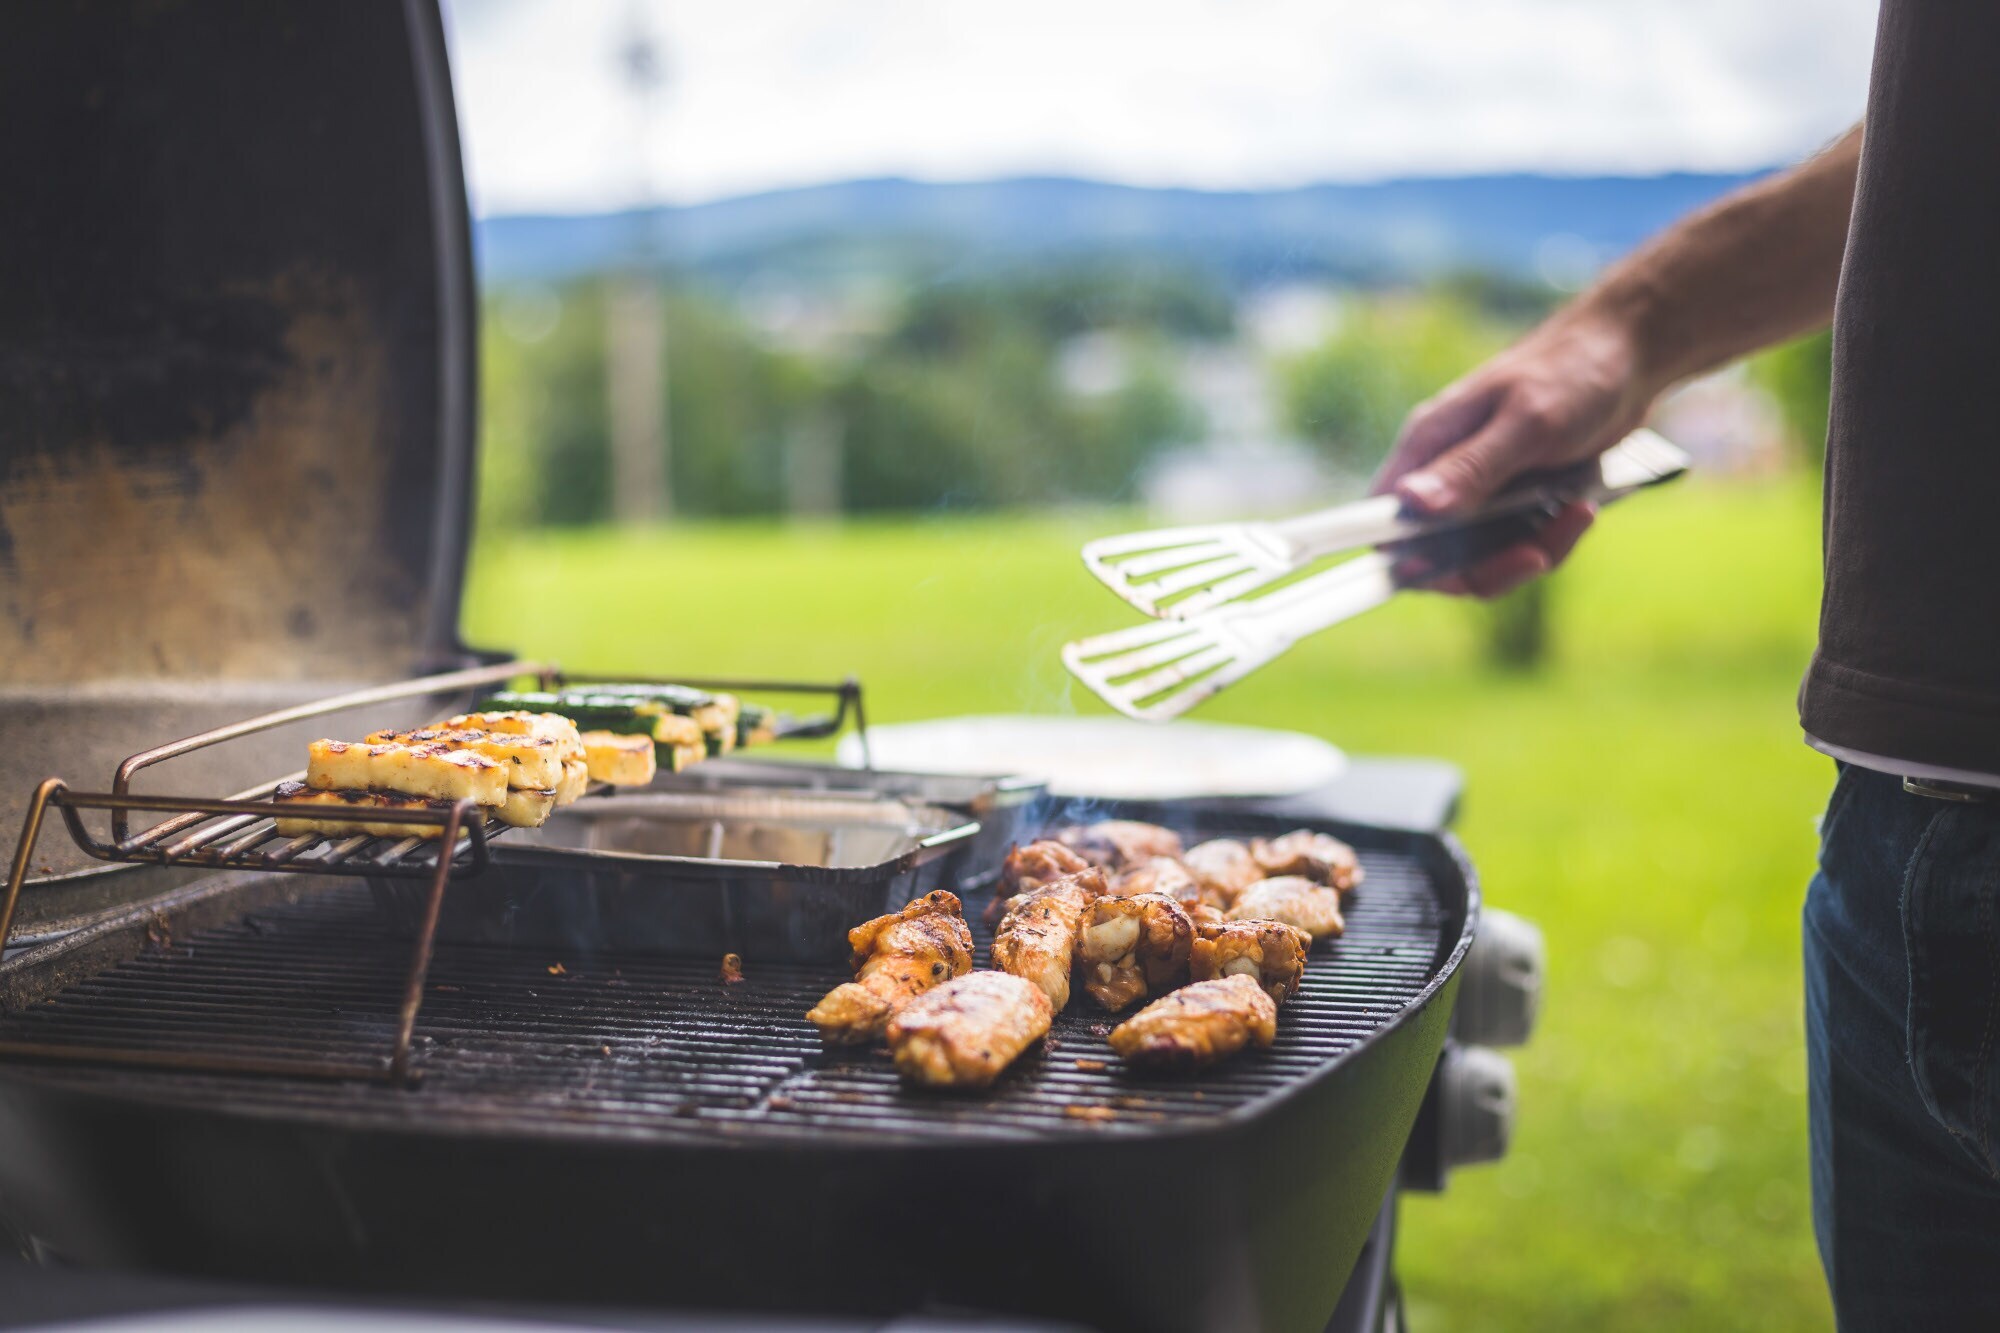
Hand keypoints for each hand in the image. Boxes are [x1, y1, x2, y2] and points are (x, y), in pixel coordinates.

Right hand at [1373, 308, 1660, 596]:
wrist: (1630, 352)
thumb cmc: (1572, 371)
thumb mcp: (1526, 423)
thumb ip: (1470, 467)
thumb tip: (1411, 503)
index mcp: (1428, 446)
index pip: (1387, 522)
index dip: (1409, 559)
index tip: (1454, 575)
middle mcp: (1445, 472)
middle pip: (1439, 555)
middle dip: (1491, 565)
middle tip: (1536, 554)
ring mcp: (1483, 488)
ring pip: (1486, 556)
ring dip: (1533, 551)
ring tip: (1576, 514)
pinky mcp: (1517, 497)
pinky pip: (1521, 543)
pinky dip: (1553, 538)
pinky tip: (1580, 508)